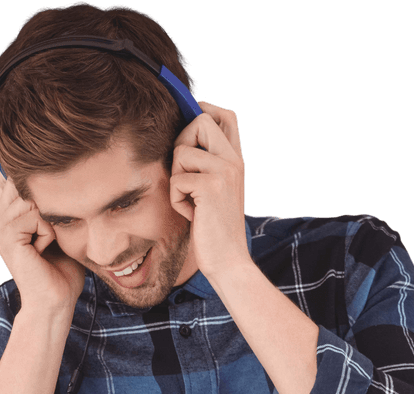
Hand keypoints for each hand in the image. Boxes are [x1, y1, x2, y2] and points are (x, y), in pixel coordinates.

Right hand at [0, 173, 85, 311]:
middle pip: (20, 184)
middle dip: (45, 203)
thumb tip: (48, 176)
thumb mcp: (56, 230)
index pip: (10, 181)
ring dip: (49, 220)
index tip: (47, 211)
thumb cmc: (62, 270)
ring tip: (47, 244)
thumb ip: (46, 205)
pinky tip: (43, 251)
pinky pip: (34, 216)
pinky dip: (47, 232)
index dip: (29, 185)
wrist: (56, 302)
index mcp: (6, 219)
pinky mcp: (6, 237)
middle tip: (51, 235)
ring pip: (30, 199)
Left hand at [170, 102, 251, 281]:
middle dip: (181, 143)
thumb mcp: (215, 191)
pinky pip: (176, 180)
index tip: (188, 129)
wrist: (229, 262)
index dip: (204, 111)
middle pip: (200, 121)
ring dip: (177, 179)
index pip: (226, 115)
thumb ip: (207, 164)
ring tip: (191, 201)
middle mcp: (234, 161)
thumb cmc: (215, 230)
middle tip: (184, 174)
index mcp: (236, 160)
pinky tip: (192, 215)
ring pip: (182, 152)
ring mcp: (225, 171)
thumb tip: (181, 137)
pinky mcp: (211, 187)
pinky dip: (177, 200)